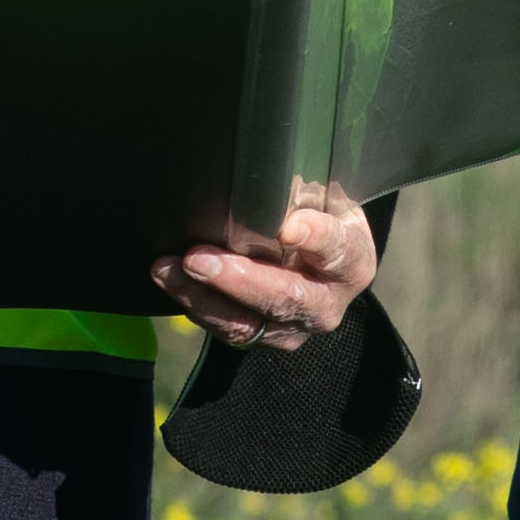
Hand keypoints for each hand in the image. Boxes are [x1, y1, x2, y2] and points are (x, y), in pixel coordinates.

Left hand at [156, 190, 377, 352]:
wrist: (316, 254)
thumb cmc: (316, 213)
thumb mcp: (321, 195)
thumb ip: (301, 192)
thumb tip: (265, 182)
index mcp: (352, 259)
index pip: (338, 250)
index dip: (315, 238)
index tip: (287, 227)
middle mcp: (327, 303)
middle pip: (287, 298)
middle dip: (238, 280)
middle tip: (198, 258)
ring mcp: (293, 327)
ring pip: (248, 324)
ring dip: (202, 296)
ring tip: (168, 269)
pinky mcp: (263, 338)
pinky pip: (227, 328)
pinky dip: (194, 304)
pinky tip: (168, 278)